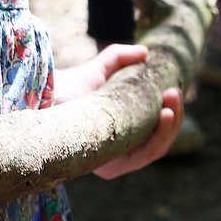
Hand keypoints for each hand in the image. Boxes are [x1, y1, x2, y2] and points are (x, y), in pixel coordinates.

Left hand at [52, 45, 184, 178]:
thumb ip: (120, 58)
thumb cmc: (69, 85)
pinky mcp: (111, 168)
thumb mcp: (99, 69)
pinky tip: (165, 115)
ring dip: (171, 126)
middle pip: (157, 140)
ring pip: (156, 148)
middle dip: (173, 117)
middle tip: (175, 92)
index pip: (152, 129)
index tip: (173, 91)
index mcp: (120, 134)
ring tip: (172, 102)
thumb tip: (146, 52)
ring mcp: (116, 162)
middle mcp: (119, 151)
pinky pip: (145, 155)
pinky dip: (160, 137)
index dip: (168, 113)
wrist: (45, 98)